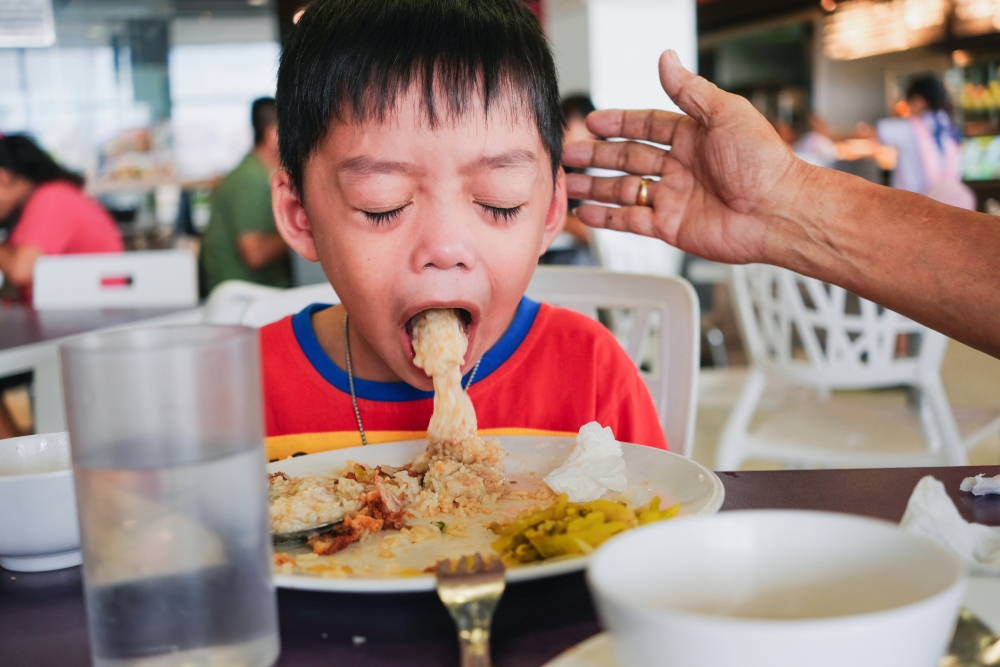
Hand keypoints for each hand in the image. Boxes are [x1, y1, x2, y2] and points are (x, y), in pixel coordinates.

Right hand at [562, 50, 807, 264]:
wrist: (777, 211)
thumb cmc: (763, 162)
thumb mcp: (725, 113)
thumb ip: (689, 90)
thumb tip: (667, 58)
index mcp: (693, 136)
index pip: (646, 125)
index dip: (618, 123)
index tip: (592, 123)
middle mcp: (681, 167)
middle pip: (628, 157)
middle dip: (597, 155)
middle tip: (570, 154)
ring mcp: (673, 198)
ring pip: (624, 190)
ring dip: (596, 186)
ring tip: (569, 184)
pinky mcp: (670, 227)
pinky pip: (631, 221)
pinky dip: (607, 219)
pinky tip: (586, 213)